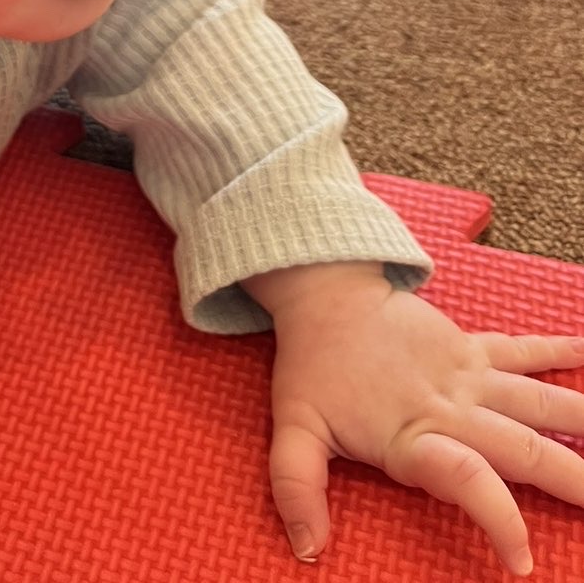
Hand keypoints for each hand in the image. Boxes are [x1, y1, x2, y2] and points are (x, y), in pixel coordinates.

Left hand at [251, 264, 583, 574]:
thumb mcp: (293, 430)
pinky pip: (522, 350)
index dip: (499, 520)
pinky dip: (559, 350)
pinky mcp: (471, 347)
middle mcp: (451, 406)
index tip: (523, 561)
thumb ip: (296, 487)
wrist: (323, 292)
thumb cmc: (311, 366)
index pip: (466, 480)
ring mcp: (467, 373)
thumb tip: (306, 548)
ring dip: (580, 420)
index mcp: (413, 435)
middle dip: (572, 480)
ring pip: (537, 400)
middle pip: (523, 448)